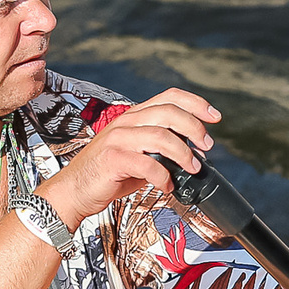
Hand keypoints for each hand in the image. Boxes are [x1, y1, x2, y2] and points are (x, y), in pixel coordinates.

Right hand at [33, 87, 217, 226]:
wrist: (74, 192)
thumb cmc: (107, 175)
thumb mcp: (138, 156)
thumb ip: (162, 151)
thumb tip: (194, 156)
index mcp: (134, 116)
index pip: (169, 97)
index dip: (195, 103)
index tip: (215, 117)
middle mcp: (126, 122)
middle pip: (169, 112)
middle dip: (195, 128)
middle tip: (207, 146)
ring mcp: (117, 139)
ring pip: (161, 136)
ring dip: (183, 154)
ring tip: (192, 168)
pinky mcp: (112, 159)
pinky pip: (147, 164)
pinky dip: (163, 177)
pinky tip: (167, 187)